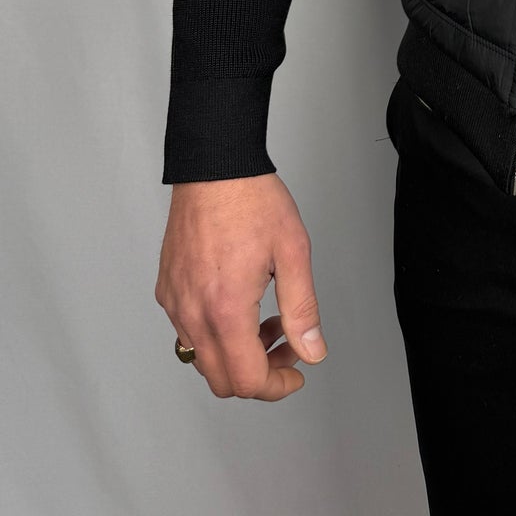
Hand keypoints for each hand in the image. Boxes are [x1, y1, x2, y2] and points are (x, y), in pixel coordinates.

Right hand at [155, 173, 325, 399]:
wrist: (214, 166)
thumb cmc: (252, 200)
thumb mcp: (293, 252)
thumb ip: (302, 309)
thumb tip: (312, 351)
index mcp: (225, 309)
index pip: (247, 380)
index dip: (277, 386)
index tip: (297, 373)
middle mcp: (192, 313)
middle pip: (222, 380)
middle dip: (260, 374)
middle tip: (288, 345)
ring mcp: (175, 302)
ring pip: (203, 359)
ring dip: (238, 354)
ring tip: (269, 320)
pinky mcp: (167, 290)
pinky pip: (188, 332)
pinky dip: (216, 334)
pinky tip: (242, 304)